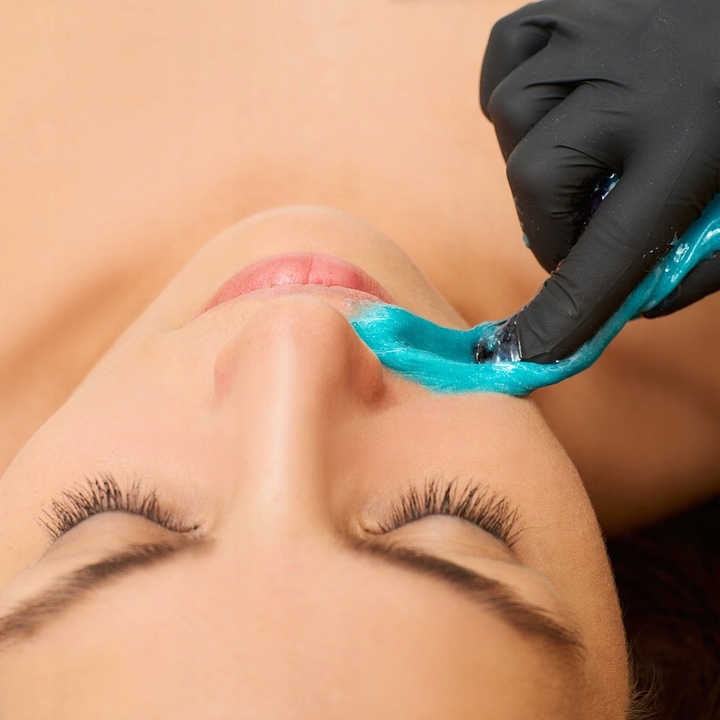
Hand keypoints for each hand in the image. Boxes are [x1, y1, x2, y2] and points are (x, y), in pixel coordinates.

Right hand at [480, 0, 719, 361]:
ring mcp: (596, 31)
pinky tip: (554, 107)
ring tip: (580, 155)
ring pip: (513, 116)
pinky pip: (505, 61)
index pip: (609, 253)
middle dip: (549, 222)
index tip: (527, 352)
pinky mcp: (570, 1)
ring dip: (534, 155)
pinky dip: (515, 98)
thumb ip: (699, 260)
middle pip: (535, 177)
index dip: (563, 314)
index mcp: (694, 136)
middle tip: (582, 227)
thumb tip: (629, 302)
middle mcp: (635, 83)